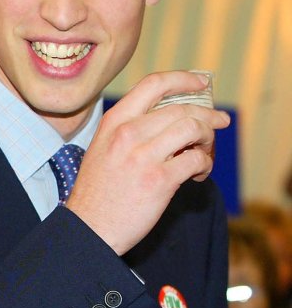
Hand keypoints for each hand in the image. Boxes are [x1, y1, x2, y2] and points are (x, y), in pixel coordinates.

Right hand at [67, 70, 230, 255]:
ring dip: (208, 140)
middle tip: (219, 123)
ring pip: (193, 129)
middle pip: (182, 108)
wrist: (89, 228)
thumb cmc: (97, 192)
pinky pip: (196, 161)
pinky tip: (198, 175)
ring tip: (204, 153)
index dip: (184, 79)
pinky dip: (205, 165)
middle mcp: (128, 133)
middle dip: (208, 116)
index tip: (202, 83)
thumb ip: (130, 129)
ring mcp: (143, 156)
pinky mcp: (159, 180)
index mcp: (113, 122)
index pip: (154, 84)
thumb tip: (171, 118)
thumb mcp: (103, 148)